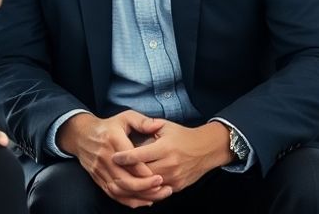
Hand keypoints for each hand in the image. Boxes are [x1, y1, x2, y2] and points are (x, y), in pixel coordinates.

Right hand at [59, 111, 171, 207]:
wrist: (82, 135)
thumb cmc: (108, 126)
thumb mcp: (125, 117)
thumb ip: (142, 121)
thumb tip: (158, 126)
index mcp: (113, 140)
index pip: (130, 161)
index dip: (145, 172)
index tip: (160, 176)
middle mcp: (105, 157)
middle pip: (125, 179)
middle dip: (145, 186)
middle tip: (161, 187)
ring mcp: (100, 170)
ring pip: (120, 189)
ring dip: (139, 196)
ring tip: (156, 196)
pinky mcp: (98, 178)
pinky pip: (113, 194)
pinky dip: (128, 200)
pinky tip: (143, 201)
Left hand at [110, 121, 231, 194]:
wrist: (206, 149)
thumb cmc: (182, 135)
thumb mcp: (165, 126)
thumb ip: (147, 126)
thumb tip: (130, 129)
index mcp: (165, 147)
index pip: (140, 155)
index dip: (125, 157)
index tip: (113, 156)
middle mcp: (170, 164)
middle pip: (142, 174)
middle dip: (126, 173)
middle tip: (112, 171)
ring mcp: (174, 177)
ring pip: (149, 186)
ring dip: (134, 185)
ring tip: (120, 181)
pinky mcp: (177, 186)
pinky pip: (158, 193)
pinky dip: (146, 192)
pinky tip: (135, 188)